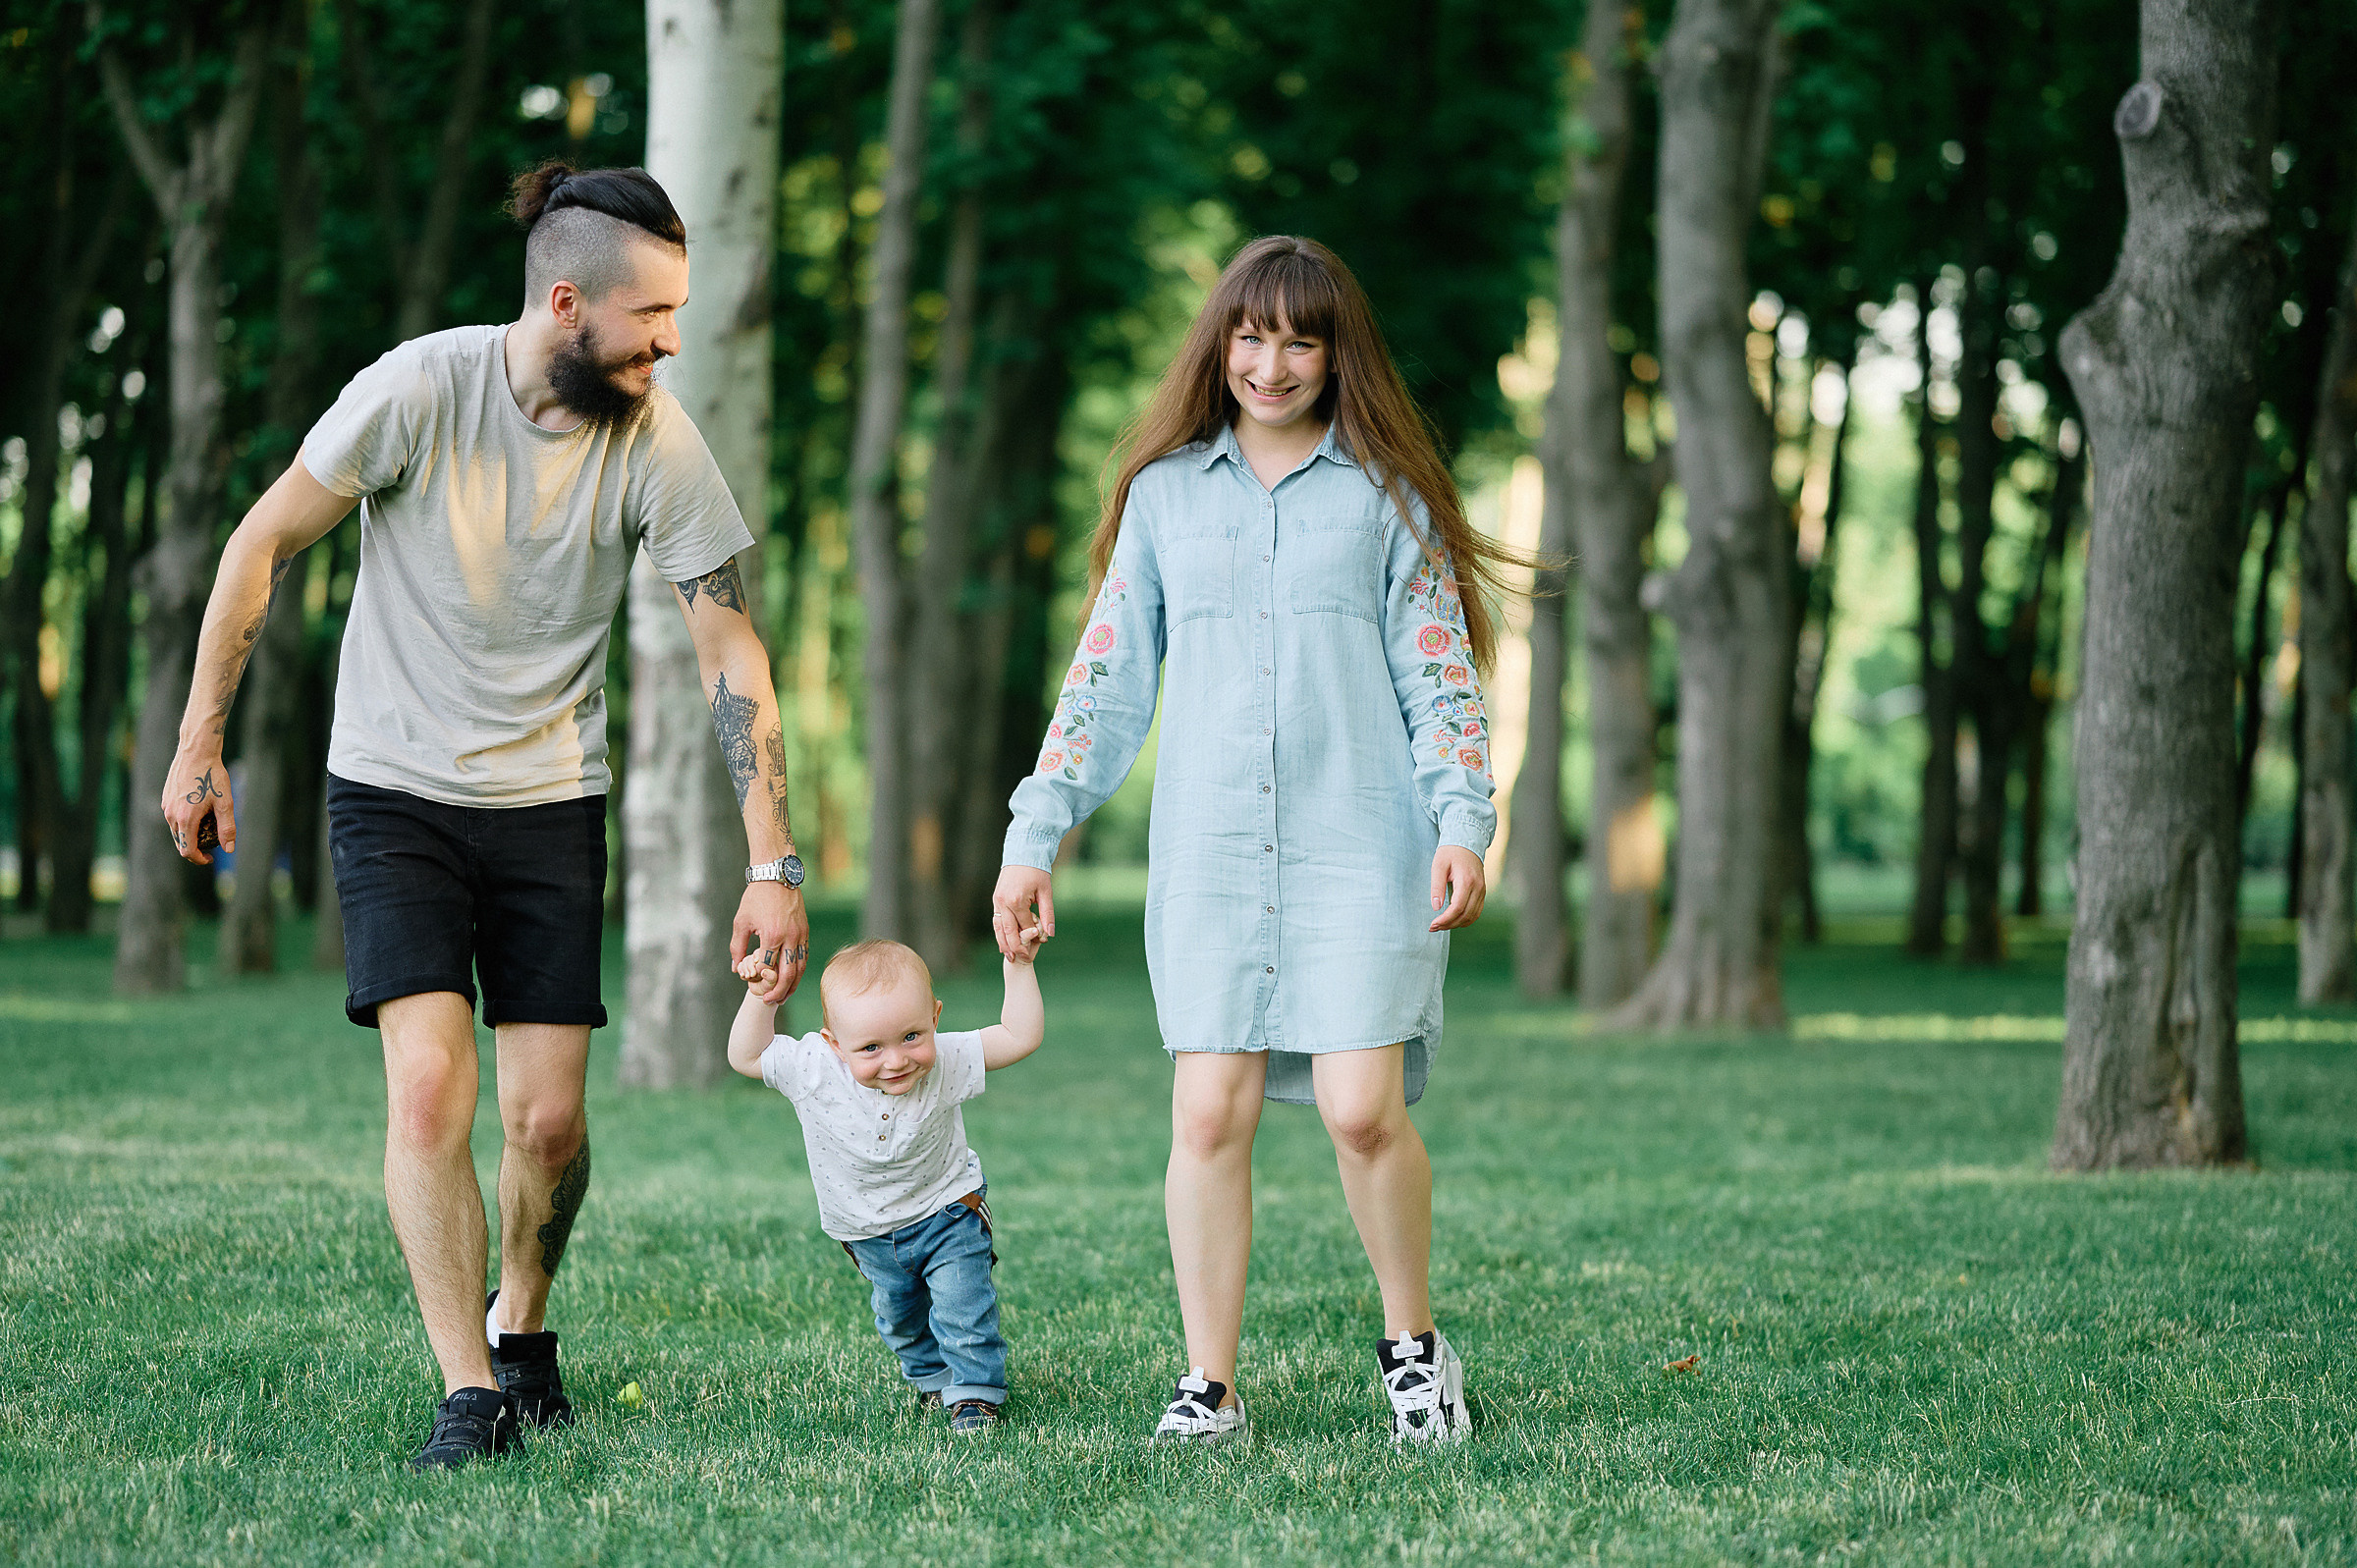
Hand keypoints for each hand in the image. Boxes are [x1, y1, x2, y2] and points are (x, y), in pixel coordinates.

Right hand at [162, 744, 234, 864]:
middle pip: (179, 842)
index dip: (199, 859)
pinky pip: (173, 817)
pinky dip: (184, 822)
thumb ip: (227, 828)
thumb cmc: (212, 776)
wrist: (196, 752)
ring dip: (189, 834)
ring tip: (207, 828)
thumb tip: (229, 849)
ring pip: (176, 830)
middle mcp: (171, 815)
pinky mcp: (166, 798)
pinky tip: (199, 812)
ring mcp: (166, 806)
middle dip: (194, 848)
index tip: (211, 858)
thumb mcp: (225, 803)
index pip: (187, 850)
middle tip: (211, 846)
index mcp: (185, 819)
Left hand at [733, 880, 808, 1005]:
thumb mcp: (741, 922)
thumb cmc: (756, 897)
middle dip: (779, 991)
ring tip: (784, 996)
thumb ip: (737, 947)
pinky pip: (804, 957)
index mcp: (772, 935)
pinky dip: (799, 971)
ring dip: (793, 985)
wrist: (777, 875)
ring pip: (800, 967)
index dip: (760, 981)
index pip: (768, 968)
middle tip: (771, 1002)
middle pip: (789, 974)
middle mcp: (790, 937)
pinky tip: (792, 979)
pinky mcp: (805, 931)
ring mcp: (801, 935)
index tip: (752, 988)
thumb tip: (736, 968)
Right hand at [735, 951, 777, 992]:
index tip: (756, 961)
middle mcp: (761, 959)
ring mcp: (753, 962)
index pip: (762, 953)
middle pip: (752, 956)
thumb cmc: (769, 986)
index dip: (757, 955)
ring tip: (747, 977)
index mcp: (769, 960)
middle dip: (750, 966)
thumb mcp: (771, 983)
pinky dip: (740, 970)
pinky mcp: (746, 966)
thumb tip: (764, 971)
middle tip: (751, 975)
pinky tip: (743, 976)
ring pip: (745, 960)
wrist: (761, 991)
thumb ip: (770, 977)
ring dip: (744, 969)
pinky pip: (740, 964)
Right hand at [991, 864, 1054, 959]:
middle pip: (1008, 931)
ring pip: (999, 927)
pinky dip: (999, 932)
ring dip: (1003, 943)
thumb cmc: (1037, 871)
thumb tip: (1050, 934)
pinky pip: (996, 919)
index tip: (1041, 945)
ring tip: (1009, 956)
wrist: (1022, 852)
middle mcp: (1004, 903)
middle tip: (1021, 959)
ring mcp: (997, 901)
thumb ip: (1047, 914)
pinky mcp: (995, 898)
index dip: (1034, 937)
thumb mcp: (1046, 892)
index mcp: (1017, 901)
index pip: (1025, 926)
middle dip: (1015, 947)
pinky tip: (1002, 941)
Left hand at [1429, 845, 1485, 930]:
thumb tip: (1436, 907)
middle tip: (1433, 927)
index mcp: (1467, 881)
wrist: (1466, 842)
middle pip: (1465, 915)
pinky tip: (1453, 921)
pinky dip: (1466, 920)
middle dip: (1449, 924)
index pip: (1458, 907)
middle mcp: (1478, 887)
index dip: (1445, 919)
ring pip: (1472, 916)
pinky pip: (1476, 911)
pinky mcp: (1482, 892)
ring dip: (1457, 924)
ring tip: (1441, 926)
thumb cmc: (1450, 853)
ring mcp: (1482, 890)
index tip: (1433, 924)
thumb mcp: (1438, 866)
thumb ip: (1437, 887)